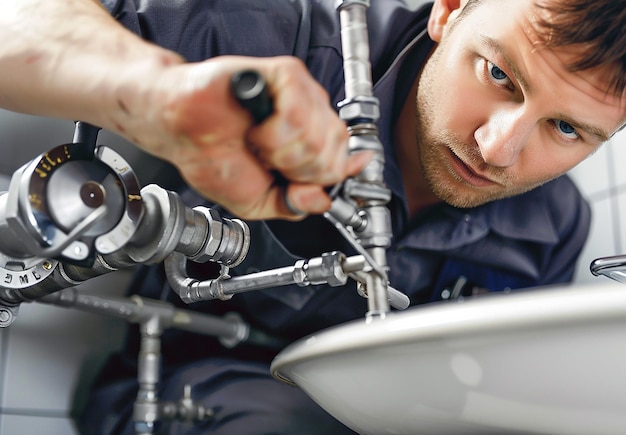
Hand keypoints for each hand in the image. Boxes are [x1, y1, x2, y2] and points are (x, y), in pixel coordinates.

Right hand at [120, 55, 369, 219]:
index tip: (294, 181)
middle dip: (297, 171)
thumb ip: (296, 205)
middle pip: (334, 154)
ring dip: (281, 152)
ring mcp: (301, 94)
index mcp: (308, 142)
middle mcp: (310, 116)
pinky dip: (274, 132)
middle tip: (266, 162)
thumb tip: (324, 200)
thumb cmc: (213, 156)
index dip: (321, 180)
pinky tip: (257, 128)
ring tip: (257, 143)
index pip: (341, 163)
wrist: (179, 129)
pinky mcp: (286, 75)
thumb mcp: (259, 201)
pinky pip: (301, 113)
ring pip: (319, 136)